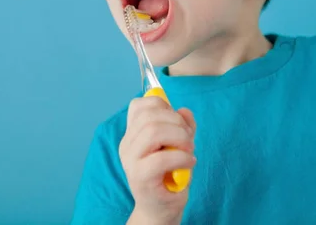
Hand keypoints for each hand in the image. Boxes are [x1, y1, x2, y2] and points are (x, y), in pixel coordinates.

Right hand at [119, 96, 196, 223]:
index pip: (139, 105)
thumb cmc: (169, 176)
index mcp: (132, 134)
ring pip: (153, 132)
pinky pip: (162, 158)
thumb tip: (184, 111)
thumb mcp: (178, 145)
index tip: (176, 120)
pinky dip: (182, 157)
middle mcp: (127, 145)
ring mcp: (131, 161)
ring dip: (180, 137)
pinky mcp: (140, 177)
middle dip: (177, 122)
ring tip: (189, 150)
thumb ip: (182, 126)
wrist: (161, 209)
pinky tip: (189, 163)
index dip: (162, 105)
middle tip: (188, 138)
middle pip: (150, 116)